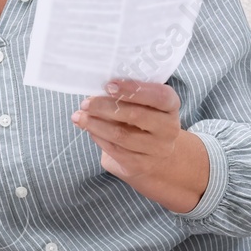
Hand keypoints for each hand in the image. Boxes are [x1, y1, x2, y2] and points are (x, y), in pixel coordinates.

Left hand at [70, 79, 209, 213]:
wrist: (157, 157)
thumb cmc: (144, 121)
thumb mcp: (144, 105)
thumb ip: (125, 97)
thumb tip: (94, 94)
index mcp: (171, 106)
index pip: (159, 95)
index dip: (134, 90)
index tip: (109, 85)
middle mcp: (168, 128)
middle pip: (136, 115)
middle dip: (105, 107)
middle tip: (86, 103)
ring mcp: (157, 149)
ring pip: (121, 135)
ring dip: (95, 124)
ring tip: (79, 116)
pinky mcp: (141, 165)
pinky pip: (115, 150)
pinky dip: (98, 137)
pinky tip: (89, 129)